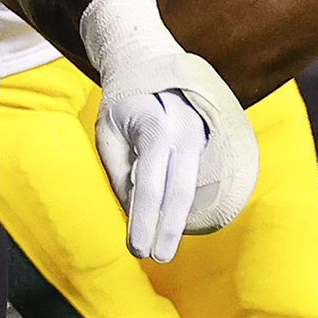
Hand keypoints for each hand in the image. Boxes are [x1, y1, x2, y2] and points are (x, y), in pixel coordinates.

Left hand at [83, 0, 259, 259]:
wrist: (149, 59)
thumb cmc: (121, 102)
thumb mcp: (107, 134)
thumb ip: (120, 173)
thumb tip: (134, 214)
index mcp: (153, 124)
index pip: (149, 182)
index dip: (144, 220)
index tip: (136, 249)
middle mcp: (183, 127)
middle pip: (179, 188)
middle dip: (168, 227)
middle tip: (157, 257)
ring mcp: (201, 130)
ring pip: (194, 182)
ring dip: (180, 217)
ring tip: (165, 245)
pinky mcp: (209, 135)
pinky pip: (200, 173)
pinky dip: (188, 199)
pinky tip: (177, 220)